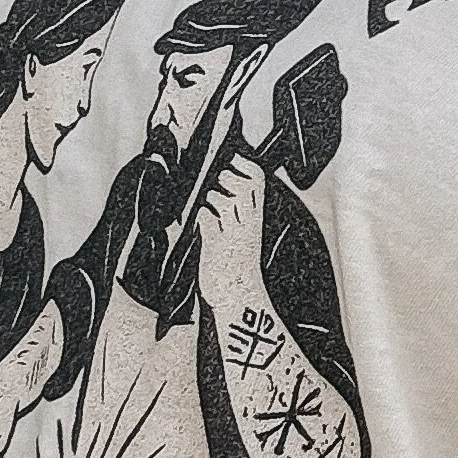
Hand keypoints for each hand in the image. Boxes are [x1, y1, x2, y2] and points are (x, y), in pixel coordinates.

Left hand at [194, 152, 267, 309]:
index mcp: (255, 220)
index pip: (257, 182)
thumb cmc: (238, 267)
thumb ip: (235, 215)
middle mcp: (246, 224)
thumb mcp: (244, 236)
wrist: (238, 297)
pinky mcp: (214, 245)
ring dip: (211, 196)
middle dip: (228, 177)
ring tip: (208, 203)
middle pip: (243, 185)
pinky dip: (200, 216)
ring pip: (224, 199)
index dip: (246, 166)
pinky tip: (200, 221)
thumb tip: (221, 194)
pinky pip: (206, 220)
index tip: (235, 160)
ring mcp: (231, 233)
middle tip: (219, 183)